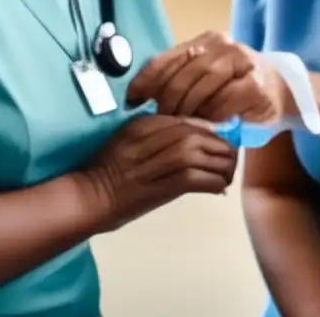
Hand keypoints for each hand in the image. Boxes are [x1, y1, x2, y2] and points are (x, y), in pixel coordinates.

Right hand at [78, 114, 237, 232]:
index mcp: (142, 125)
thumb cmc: (109, 170)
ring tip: (229, 173)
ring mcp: (149, 164)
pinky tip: (220, 187)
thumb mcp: (131, 140)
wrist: (87, 198)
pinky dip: (212, 182)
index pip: (187, 120)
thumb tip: (203, 133)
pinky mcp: (154, 188)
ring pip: (197, 154)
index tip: (225, 140)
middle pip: (196, 135)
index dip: (212, 129)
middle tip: (232, 156)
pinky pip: (192, 179)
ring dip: (220, 164)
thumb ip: (160, 134)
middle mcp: (146, 140)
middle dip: (221, 145)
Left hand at [127, 30, 288, 123]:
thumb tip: (141, 95)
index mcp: (206, 41)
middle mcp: (224, 45)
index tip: (131, 100)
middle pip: (185, 70)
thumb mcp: (206, 78)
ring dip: (189, 106)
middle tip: (161, 117)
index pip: (168, 57)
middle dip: (168, 98)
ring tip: (181, 122)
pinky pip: (225, 99)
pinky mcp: (255, 84)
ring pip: (204, 82)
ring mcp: (243, 61)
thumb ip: (181, 78)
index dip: (146, 80)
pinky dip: (212, 113)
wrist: (281, 93)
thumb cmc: (236, 88)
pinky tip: (207, 124)